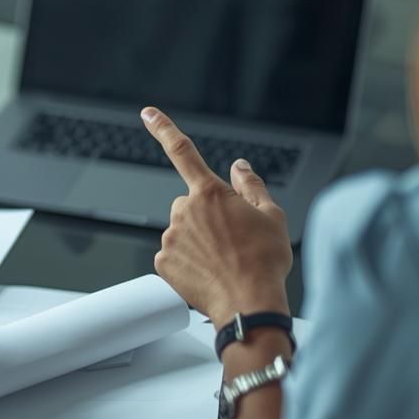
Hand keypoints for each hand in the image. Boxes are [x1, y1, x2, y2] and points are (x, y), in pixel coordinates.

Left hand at [142, 107, 292, 326]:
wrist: (249, 305)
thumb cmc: (264, 262)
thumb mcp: (271, 215)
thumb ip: (251, 185)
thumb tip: (239, 166)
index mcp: (210, 193)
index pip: (183, 151)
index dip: (163, 128)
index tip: (147, 113)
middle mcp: (184, 211)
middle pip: (190, 203)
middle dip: (206, 214)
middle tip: (232, 238)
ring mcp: (170, 237)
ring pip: (183, 230)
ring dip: (198, 239)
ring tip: (224, 260)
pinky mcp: (162, 262)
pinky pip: (174, 254)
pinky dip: (188, 261)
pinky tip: (209, 273)